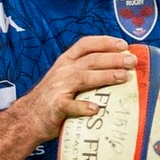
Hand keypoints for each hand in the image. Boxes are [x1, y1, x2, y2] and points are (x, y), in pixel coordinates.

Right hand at [10, 36, 135, 143]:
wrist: (28, 118)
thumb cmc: (53, 98)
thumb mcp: (65, 78)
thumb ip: (83, 71)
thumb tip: (116, 68)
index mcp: (65, 61)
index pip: (86, 44)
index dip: (105, 42)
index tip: (123, 45)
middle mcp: (63, 70)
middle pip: (91, 60)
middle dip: (114, 59)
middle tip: (132, 62)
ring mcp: (59, 88)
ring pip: (84, 78)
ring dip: (106, 77)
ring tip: (123, 78)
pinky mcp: (56, 106)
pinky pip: (71, 106)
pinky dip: (83, 107)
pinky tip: (96, 109)